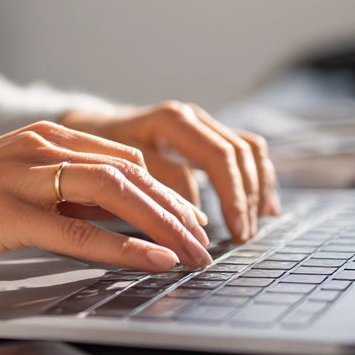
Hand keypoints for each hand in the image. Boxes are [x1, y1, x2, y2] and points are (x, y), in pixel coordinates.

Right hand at [0, 121, 212, 281]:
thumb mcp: (11, 190)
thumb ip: (60, 199)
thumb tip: (111, 222)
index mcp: (44, 139)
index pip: (125, 160)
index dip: (167, 193)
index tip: (193, 223)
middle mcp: (40, 147)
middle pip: (132, 172)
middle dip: (178, 210)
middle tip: (209, 243)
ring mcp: (23, 176)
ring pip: (117, 193)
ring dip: (164, 225)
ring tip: (196, 254)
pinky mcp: (6, 212)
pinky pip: (79, 231)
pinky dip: (124, 246)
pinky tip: (153, 259)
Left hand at [59, 102, 279, 243]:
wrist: (86, 128)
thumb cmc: (94, 154)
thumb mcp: (112, 169)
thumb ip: (151, 186)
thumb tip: (193, 217)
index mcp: (169, 121)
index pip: (214, 159)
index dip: (227, 198)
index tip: (230, 234)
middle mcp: (190, 117)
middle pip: (234, 155)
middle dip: (242, 198)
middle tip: (242, 237)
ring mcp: (201, 123)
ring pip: (246, 150)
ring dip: (256, 189)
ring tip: (256, 224)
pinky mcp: (207, 134)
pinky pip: (246, 150)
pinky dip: (260, 176)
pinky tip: (267, 206)